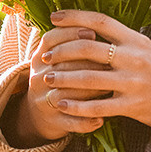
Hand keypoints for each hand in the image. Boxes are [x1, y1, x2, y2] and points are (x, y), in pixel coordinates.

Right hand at [13, 25, 107, 145]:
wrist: (43, 111)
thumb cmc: (61, 75)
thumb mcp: (60, 55)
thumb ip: (73, 41)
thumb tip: (94, 28)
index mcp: (40, 56)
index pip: (51, 39)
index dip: (71, 34)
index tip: (94, 32)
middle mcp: (38, 77)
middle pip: (62, 66)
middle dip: (89, 63)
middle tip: (112, 62)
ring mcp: (44, 101)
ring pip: (67, 95)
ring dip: (90, 93)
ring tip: (111, 89)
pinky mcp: (53, 121)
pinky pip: (70, 123)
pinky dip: (86, 122)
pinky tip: (102, 120)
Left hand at [42, 10, 150, 132]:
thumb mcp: (145, 47)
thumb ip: (120, 39)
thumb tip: (89, 27)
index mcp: (135, 39)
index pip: (100, 21)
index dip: (74, 17)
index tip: (53, 17)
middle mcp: (132, 58)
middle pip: (88, 48)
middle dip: (61, 51)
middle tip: (45, 56)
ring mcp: (132, 82)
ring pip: (89, 78)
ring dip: (63, 78)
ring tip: (47, 78)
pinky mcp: (132, 105)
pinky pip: (98, 106)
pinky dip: (77, 106)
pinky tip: (61, 104)